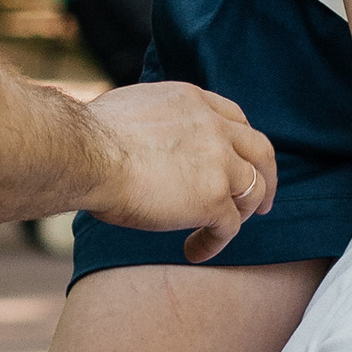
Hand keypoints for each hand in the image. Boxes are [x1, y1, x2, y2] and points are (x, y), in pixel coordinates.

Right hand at [84, 81, 277, 261]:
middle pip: (260, 150)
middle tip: (263, 202)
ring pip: (252, 190)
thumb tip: (137, 139)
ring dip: (242, 214)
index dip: (240, 143)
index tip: (238, 160)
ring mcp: (219, 162)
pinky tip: (194, 251)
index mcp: (192, 100)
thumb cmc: (87, 138)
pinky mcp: (213, 198)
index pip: (234, 117)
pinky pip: (230, 227)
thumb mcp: (130, 110)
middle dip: (266, 177)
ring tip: (221, 232)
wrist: (85, 153)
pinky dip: (215, 242)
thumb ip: (153, 123)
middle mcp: (214, 126)